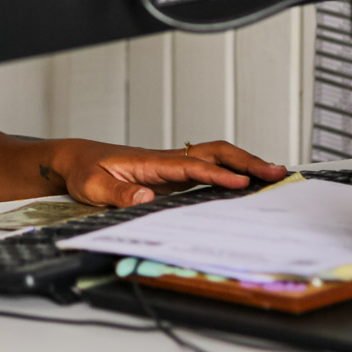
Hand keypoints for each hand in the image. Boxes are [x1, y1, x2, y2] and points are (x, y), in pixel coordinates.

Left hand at [50, 138, 287, 207]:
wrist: (75, 159)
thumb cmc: (83, 169)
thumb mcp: (92, 185)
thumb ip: (118, 192)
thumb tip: (145, 199)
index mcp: (150, 161)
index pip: (192, 166)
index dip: (218, 174)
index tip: (243, 183)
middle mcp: (166, 160)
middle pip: (214, 152)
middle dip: (246, 161)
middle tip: (276, 172)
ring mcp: (172, 166)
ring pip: (215, 158)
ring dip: (244, 164)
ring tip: (274, 175)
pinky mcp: (172, 175)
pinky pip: (207, 170)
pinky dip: (231, 173)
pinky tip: (247, 184)